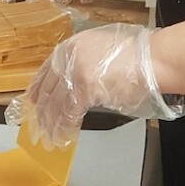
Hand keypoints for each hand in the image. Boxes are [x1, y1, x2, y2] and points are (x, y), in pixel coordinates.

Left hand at [14, 23, 184, 148]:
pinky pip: (69, 113)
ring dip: (52, 125)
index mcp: (70, 46)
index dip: (37, 91)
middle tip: (38, 129)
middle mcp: (68, 57)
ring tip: (50, 139)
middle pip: (47, 91)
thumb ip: (83, 60)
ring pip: (56, 104)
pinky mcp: (84, 88)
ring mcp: (75, 72)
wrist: (152, 58)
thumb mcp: (100, 47)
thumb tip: (73, 82)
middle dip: (42, 113)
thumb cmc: (136, 54)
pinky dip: (66, 127)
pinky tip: (65, 136)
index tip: (32, 104)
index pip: (45, 72)